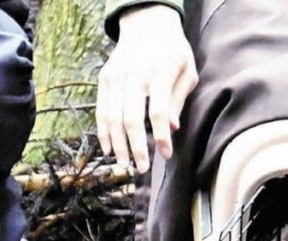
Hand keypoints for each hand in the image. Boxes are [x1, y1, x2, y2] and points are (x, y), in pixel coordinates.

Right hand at [96, 5, 197, 172]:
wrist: (147, 24)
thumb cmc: (173, 52)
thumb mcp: (187, 72)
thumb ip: (178, 100)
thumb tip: (171, 129)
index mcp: (160, 74)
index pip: (158, 112)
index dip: (161, 137)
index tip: (165, 155)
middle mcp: (134, 76)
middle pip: (131, 119)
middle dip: (135, 148)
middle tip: (141, 169)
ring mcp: (116, 77)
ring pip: (112, 117)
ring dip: (117, 145)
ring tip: (124, 165)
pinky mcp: (105, 78)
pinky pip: (101, 110)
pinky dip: (103, 132)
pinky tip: (109, 149)